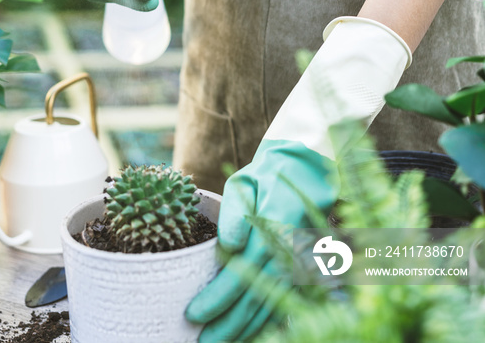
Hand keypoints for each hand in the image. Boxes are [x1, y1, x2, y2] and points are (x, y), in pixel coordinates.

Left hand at [186, 17, 411, 340]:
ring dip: (246, 330)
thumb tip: (228, 248)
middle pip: (256, 298)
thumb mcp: (242, 185)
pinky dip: (268, 323)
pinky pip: (286, 301)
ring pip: (273, 305)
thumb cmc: (265, 177)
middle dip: (227, 326)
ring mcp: (300, 263)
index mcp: (273, 228)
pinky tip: (249, 335)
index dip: (217, 298)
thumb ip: (234, 216)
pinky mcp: (304, 269)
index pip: (241, 272)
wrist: (305, 170)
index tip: (192, 315)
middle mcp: (290, 251)